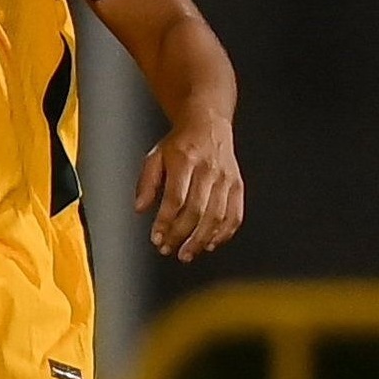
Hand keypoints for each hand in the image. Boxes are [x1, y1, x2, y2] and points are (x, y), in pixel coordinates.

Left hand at [135, 112, 242, 260]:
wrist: (208, 125)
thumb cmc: (179, 145)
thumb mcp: (154, 157)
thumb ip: (146, 183)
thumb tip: (140, 209)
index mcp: (185, 161)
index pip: (176, 198)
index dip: (166, 222)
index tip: (156, 238)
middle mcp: (209, 170)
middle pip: (197, 210)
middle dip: (181, 234)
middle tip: (168, 250)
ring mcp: (226, 179)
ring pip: (218, 216)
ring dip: (201, 239)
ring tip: (186, 254)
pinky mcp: (237, 186)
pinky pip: (235, 214)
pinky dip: (224, 233)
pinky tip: (210, 244)